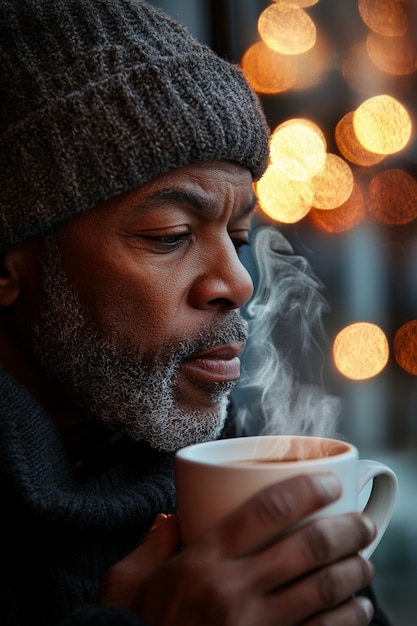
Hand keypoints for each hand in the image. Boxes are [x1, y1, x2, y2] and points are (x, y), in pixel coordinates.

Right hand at [99, 473, 375, 624]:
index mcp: (203, 561)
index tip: (330, 483)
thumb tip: (170, 518)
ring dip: (355, 572)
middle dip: (346, 530)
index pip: (267, 510)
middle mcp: (234, 591)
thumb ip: (150, 544)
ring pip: (323, 591)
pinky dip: (349, 620)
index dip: (306, 489)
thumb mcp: (127, 583)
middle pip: (308, 549)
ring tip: (365, 561)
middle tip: (362, 522)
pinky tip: (359, 609)